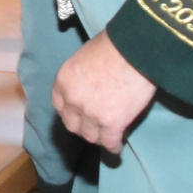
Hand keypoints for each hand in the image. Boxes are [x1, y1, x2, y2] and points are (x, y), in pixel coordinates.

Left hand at [50, 31, 156, 153]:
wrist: (133, 51)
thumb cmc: (113, 45)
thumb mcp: (84, 56)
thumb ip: (81, 75)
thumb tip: (90, 80)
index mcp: (63, 80)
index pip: (59, 105)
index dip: (69, 112)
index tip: (77, 115)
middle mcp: (73, 100)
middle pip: (72, 124)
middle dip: (81, 127)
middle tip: (92, 127)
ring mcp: (91, 114)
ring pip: (91, 136)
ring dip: (98, 137)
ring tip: (106, 137)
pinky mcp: (112, 123)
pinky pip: (109, 142)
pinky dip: (113, 146)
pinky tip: (117, 146)